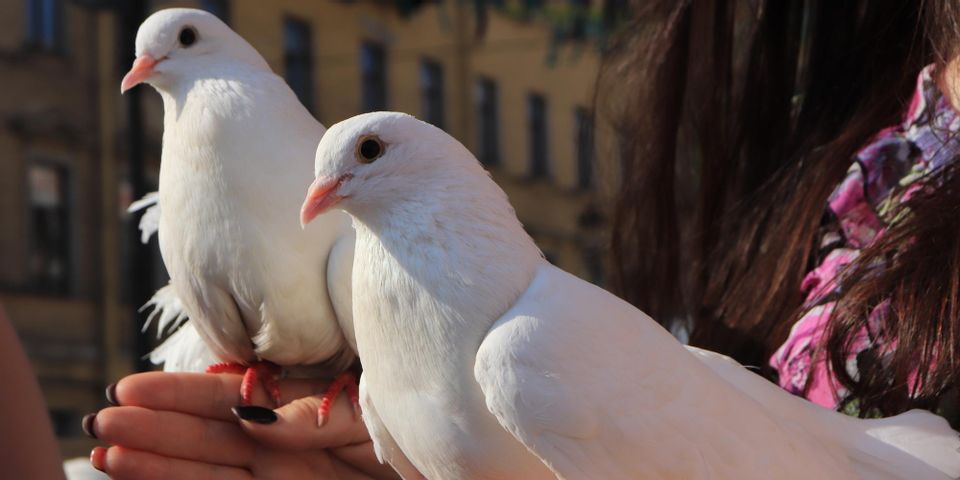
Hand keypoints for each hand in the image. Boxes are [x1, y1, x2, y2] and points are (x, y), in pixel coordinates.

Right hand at [86, 371, 399, 479]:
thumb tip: (257, 416)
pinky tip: (141, 477)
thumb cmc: (418, 445)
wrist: (453, 476)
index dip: (183, 395)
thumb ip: (319, 412)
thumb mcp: (372, 416)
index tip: (132, 388)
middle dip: (155, 428)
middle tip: (100, 420)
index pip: (234, 399)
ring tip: (105, 452)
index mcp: (304, 413)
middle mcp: (283, 449)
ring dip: (155, 462)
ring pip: (206, 471)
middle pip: (208, 436)